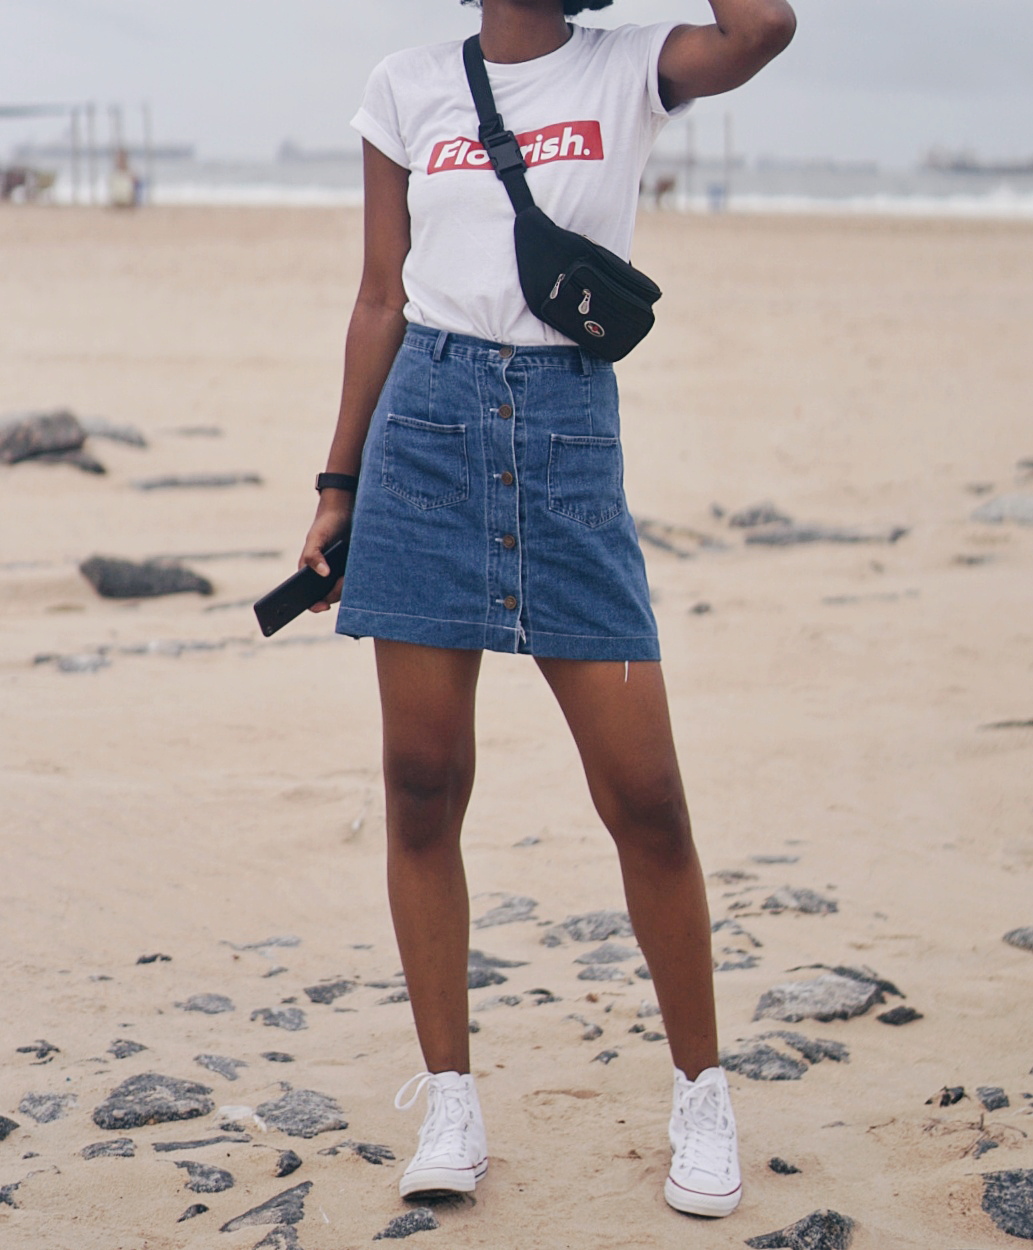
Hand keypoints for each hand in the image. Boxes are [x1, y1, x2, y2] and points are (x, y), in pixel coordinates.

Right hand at [300, 497, 352, 611]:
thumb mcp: (316, 538)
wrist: (346, 510)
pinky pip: (359, 582)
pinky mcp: (356, 570)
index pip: (310, 597)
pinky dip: (361, 580)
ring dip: (350, 586)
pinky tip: (363, 570)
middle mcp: (326, 577)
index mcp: (310, 572)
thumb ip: (313, 555)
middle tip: (343, 578)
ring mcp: (341, 574)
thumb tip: (323, 574)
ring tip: (352, 568)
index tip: (324, 606)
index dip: (315, 605)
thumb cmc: (326, 524)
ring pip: (347, 591)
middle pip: (331, 596)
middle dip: (337, 592)